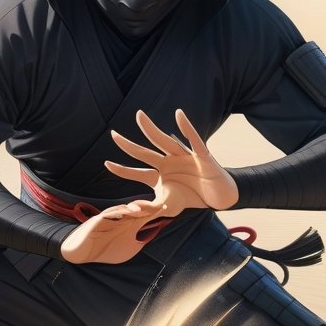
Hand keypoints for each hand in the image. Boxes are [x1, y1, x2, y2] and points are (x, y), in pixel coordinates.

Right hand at [60, 198, 168, 264]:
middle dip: (147, 207)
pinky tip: (127, 212)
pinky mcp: (97, 220)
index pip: (142, 215)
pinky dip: (118, 212)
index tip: (166, 208)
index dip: (153, 212)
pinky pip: (108, 214)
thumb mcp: (128, 249)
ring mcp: (108, 218)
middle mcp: (119, 218)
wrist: (82, 254)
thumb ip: (139, 241)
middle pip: (135, 210)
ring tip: (144, 209)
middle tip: (160, 204)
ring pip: (123, 210)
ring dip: (134, 209)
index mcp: (126, 224)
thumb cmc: (105, 251)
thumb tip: (152, 235)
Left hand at [104, 108, 238, 216]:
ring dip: (151, 129)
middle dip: (129, 145)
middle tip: (113, 135)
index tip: (106, 164)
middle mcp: (168, 162)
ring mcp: (183, 157)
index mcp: (160, 174)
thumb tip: (133, 210)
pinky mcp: (201, 156)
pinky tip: (178, 114)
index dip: (123, 169)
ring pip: (164, 141)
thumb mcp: (169, 205)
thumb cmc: (193, 197)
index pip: (137, 172)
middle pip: (145, 153)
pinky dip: (187, 127)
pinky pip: (194, 140)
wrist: (219, 198)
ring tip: (139, 117)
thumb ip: (152, 208)